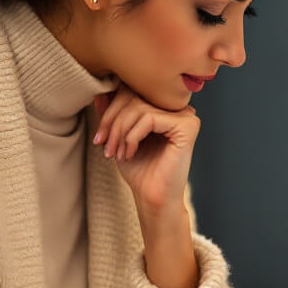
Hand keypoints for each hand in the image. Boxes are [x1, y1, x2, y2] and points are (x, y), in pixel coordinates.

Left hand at [93, 87, 198, 210]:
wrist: (152, 198)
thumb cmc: (139, 170)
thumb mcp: (119, 137)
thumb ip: (112, 113)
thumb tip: (100, 91)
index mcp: (164, 107)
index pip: (132, 90)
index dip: (110, 109)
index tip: (99, 137)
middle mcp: (178, 108)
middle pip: (134, 95)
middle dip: (111, 121)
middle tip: (103, 144)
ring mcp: (185, 115)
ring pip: (139, 108)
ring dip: (119, 132)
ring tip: (115, 153)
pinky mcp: (187, 126)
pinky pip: (149, 119)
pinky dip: (132, 137)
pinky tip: (129, 153)